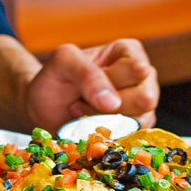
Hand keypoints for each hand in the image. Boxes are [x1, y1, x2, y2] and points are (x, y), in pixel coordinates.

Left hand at [24, 40, 158, 131]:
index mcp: (130, 51)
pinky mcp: (137, 129)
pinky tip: (89, 127)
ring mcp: (144, 105)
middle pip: (144, 98)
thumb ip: (87, 73)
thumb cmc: (56, 79)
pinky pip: (133, 139)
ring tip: (82, 113)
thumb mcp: (63, 63)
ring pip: (140, 121)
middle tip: (80, 102)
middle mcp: (144, 77)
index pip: (137, 70)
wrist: (45, 108)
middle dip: (106, 107)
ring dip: (103, 123)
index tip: (84, 83)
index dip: (108, 83)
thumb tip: (113, 103)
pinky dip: (107, 137)